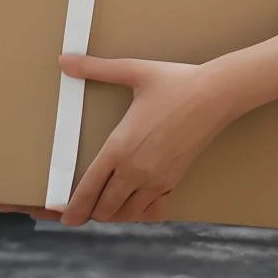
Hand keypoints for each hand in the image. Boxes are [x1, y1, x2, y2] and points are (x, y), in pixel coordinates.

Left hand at [0, 24, 277, 225]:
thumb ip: (96, 68)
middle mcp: (137, 169)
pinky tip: (132, 202)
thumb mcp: (132, 71)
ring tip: (100, 205)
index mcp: (121, 146)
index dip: (74, 207)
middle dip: (88, 212)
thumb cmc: (173, 82)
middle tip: (76, 211)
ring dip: (112, 213)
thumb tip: (64, 60)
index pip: (90, 187)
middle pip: (105, 208)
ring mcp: (157, 179)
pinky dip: (137, 211)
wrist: (215, 96)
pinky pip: (150, 209)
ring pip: (127, 213)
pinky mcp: (173, 181)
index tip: (62, 217)